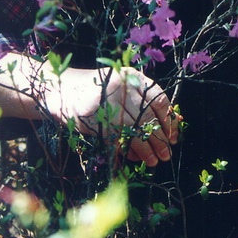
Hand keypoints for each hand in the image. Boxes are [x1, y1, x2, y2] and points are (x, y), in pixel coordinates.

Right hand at [50, 66, 178, 166]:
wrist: (63, 89)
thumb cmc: (101, 91)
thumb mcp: (124, 88)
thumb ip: (145, 102)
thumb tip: (174, 125)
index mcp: (132, 76)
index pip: (158, 99)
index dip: (168, 120)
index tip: (174, 136)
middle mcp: (120, 86)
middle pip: (147, 117)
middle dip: (160, 139)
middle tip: (167, 154)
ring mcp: (105, 102)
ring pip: (133, 130)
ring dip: (146, 149)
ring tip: (155, 161)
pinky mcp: (93, 119)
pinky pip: (115, 139)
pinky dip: (126, 152)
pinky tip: (134, 159)